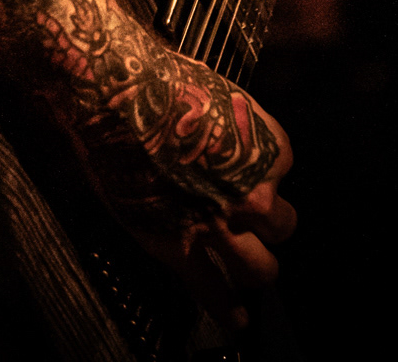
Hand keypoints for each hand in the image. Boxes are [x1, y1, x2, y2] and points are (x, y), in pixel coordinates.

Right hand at [54, 10, 295, 331]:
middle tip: (255, 224)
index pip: (283, 167)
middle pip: (282, 223)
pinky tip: (236, 320)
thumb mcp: (213, 87)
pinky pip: (214, 291)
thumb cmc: (156, 78)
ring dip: (256, 269)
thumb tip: (224, 125)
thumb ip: (229, 118)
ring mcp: (218, 224)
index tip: (250, 169)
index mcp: (262, 146)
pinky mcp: (181, 247)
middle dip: (270, 224)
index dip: (265, 170)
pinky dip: (227, 309)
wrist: (113, 95)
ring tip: (251, 274)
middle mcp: (251, 190)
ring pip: (259, 268)